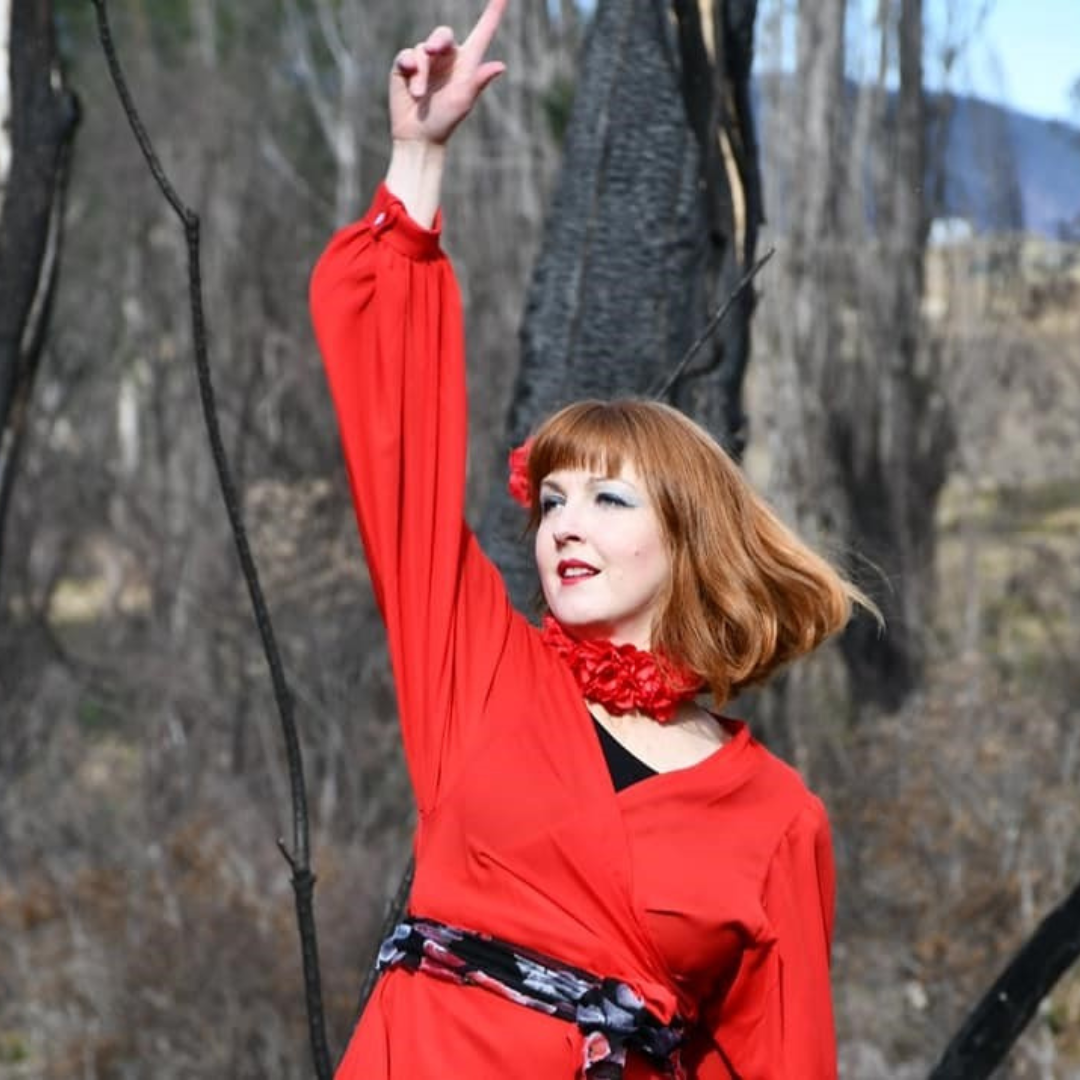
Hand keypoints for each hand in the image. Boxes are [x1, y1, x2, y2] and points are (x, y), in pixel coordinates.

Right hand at [389, 0, 506, 145]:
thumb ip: (478, 81)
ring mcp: (425, 61)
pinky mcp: (406, 66)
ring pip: (422, 50)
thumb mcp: (463, 101)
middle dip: (438, 41)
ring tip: (420, 96)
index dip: (493, 13)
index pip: (482, 33)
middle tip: (433, 51)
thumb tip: (501, 66)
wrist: (419, 136)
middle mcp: (446, 58)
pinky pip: (407, 55)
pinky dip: (409, 68)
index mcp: (467, 63)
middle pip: (443, 34)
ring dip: (422, 74)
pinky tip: (411, 85)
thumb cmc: (445, 121)